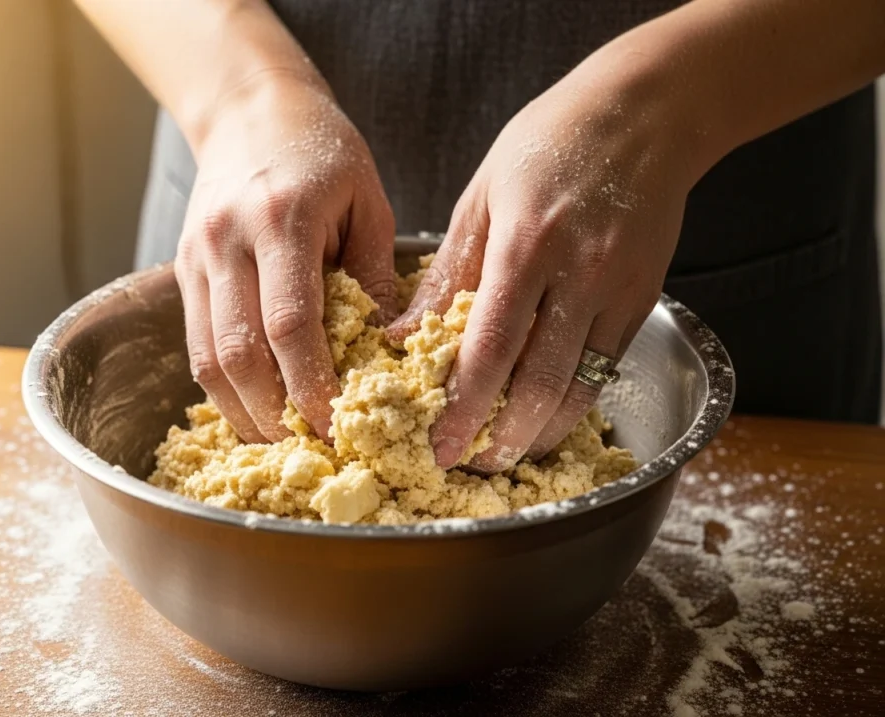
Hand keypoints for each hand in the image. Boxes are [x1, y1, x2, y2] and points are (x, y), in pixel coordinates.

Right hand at [176, 75, 395, 443]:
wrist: (248, 109)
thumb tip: (386, 353)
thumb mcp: (368, 201)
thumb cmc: (322, 149)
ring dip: (244, 411)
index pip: (289, 326)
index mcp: (282, 220)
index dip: (310, 388)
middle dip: (274, 415)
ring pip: (207, 360)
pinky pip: (196, 344)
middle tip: (312, 449)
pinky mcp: (182, 270)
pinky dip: (224, 387)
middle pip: (239, 356)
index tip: (338, 428)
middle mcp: (228, 242)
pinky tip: (255, 406)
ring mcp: (196, 258)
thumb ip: (374, 275)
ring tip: (283, 440)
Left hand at [388, 64, 695, 470]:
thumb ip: (448, 273)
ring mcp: (618, 290)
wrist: (645, 116)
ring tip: (506, 454)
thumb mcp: (483, 197)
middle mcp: (578, 273)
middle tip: (471, 464)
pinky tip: (546, 417)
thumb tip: (405, 335)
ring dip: (541, 432)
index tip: (441, 444)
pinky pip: (605, 368)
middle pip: (540, 381)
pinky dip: (574, 402)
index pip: (492, 345)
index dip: (466, 405)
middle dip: (503, 435)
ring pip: (580, 387)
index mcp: (526, 243)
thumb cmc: (549, 144)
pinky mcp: (643, 300)